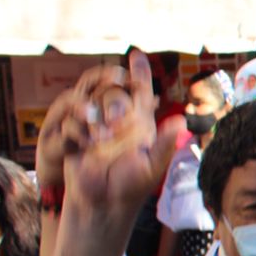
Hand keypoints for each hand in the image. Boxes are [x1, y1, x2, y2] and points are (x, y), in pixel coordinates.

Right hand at [50, 50, 171, 218]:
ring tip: (101, 140)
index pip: (139, 90)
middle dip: (114, 102)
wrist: (102, 201)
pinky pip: (73, 120)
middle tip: (115, 126)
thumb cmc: (132, 184)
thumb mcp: (153, 165)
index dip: (138, 72)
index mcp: (139, 121)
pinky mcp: (75, 133)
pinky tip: (85, 147)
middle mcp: (116, 118)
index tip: (136, 54)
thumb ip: (165, 144)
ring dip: (97, 117)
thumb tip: (182, 122)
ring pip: (92, 101)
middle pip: (114, 90)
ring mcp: (95, 124)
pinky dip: (80, 132)